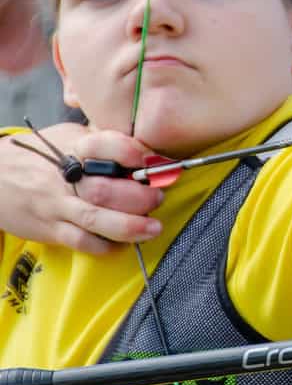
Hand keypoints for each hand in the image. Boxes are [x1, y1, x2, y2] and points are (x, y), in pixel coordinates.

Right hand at [0, 125, 164, 252]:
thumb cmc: (42, 156)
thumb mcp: (69, 137)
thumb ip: (104, 142)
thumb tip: (149, 152)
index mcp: (74, 147)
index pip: (105, 145)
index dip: (130, 153)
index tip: (148, 161)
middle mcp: (65, 176)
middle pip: (105, 188)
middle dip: (139, 197)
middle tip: (157, 199)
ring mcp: (56, 204)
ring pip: (96, 218)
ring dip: (130, 226)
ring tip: (153, 228)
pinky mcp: (49, 228)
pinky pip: (81, 242)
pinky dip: (105, 246)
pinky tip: (122, 244)